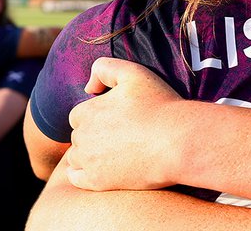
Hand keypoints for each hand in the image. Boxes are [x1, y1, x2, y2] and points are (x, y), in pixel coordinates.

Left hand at [67, 58, 181, 191]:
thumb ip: (104, 68)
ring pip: (74, 157)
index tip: (113, 118)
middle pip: (77, 135)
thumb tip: (88, 87)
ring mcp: (89, 162)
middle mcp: (84, 137)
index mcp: (89, 111)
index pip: (78, 114)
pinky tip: (99, 167)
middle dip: (91, 134)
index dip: (94, 114)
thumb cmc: (158, 105)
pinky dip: (81, 172)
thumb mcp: (133, 73)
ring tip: (111, 151)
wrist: (176, 142)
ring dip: (86, 153)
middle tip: (116, 134)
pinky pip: (75, 177)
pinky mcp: (98, 182)